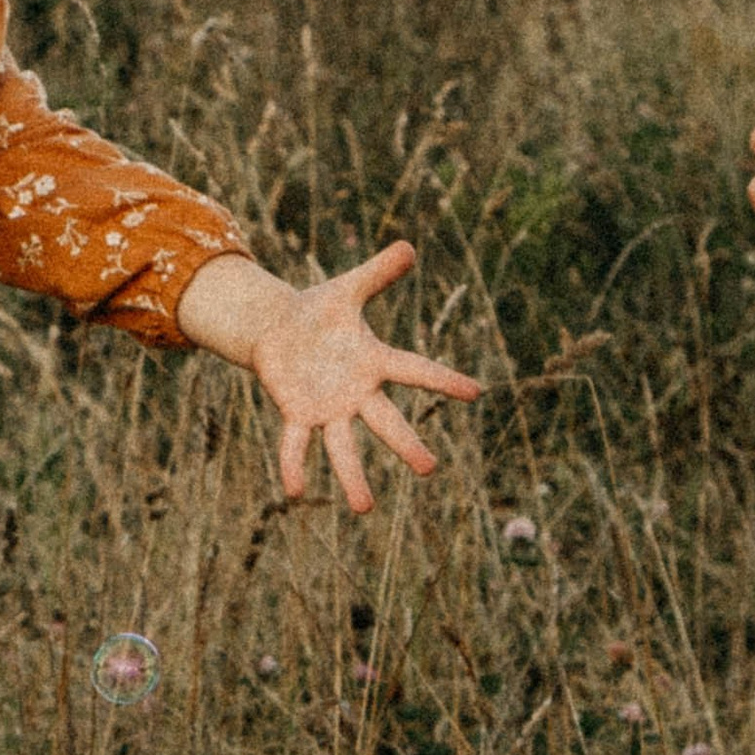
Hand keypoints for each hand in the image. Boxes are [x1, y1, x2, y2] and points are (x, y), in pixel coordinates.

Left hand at [183, 241, 478, 509]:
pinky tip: (297, 492)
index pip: (415, 371)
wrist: (279, 329)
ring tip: (364, 509)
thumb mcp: (347, 288)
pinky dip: (295, 466)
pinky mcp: (298, 414)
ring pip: (344, 446)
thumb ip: (378, 272)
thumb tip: (409, 246)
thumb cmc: (319, 311)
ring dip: (353, 476)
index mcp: (374, 361)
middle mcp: (357, 393)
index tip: (476, 392)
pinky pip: (297, 444)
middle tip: (429, 470)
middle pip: (385, 421)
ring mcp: (329, 409)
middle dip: (405, 445)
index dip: (443, 381)